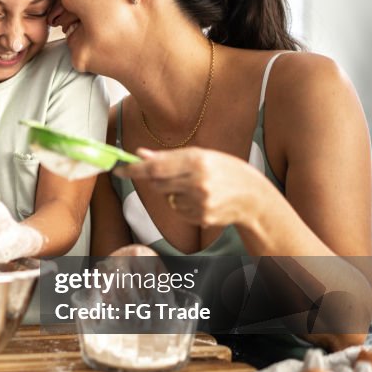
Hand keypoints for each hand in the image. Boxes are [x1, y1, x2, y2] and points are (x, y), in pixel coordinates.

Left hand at [114, 147, 274, 228]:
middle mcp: (198, 182)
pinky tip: (200, 199)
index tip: (119, 170)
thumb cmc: (224, 170)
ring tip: (195, 186)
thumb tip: (140, 154)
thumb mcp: (200, 155)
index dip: (134, 170)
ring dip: (172, 192)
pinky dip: (183, 204)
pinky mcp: (201, 217)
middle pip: (157, 183)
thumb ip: (169, 157)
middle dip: (156, 179)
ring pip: (166, 198)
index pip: (156, 166)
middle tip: (170, 174)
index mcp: (197, 161)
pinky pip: (177, 210)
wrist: (252, 195)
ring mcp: (200, 202)